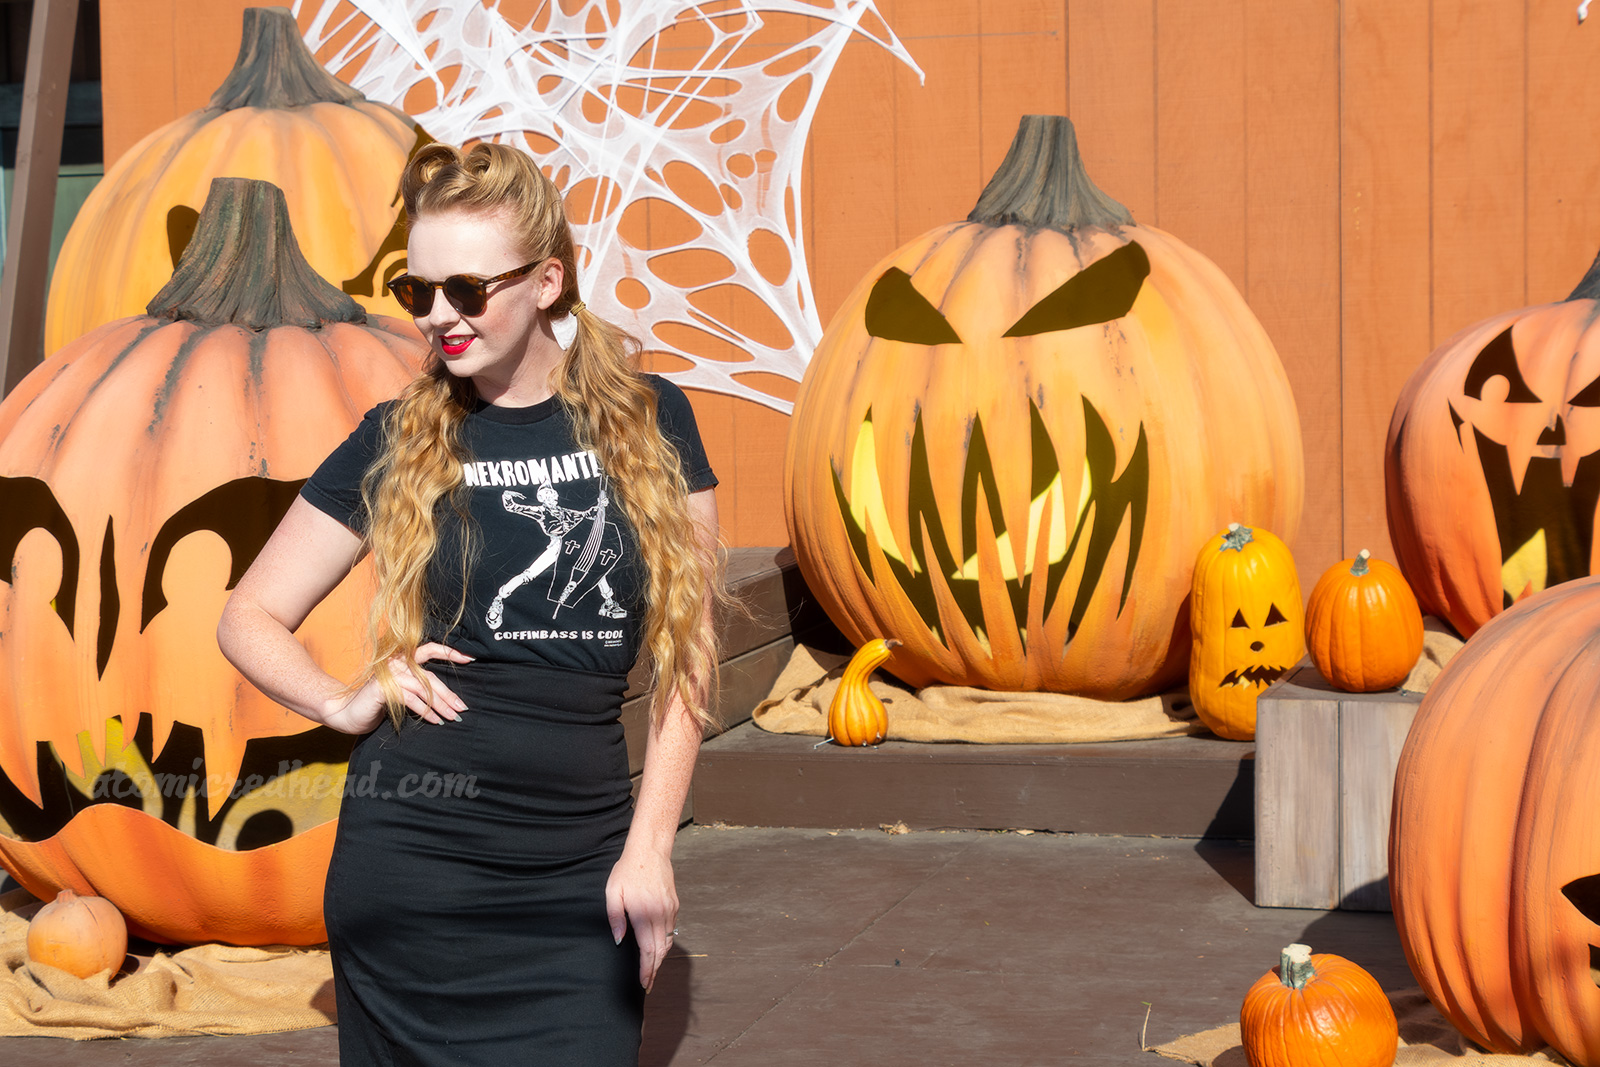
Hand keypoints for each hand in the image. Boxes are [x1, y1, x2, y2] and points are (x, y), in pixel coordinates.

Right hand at [323, 642, 473, 733]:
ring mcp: (390, 674)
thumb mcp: (402, 692)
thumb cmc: (377, 705)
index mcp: (402, 659)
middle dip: (449, 694)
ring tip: (452, 717)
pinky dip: (425, 711)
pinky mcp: (384, 687)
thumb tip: (450, 698)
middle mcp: (397, 662)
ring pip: (423, 688)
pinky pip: (412, 699)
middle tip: (462, 708)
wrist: (347, 714)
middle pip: (431, 677)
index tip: (470, 658)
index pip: (429, 649)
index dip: (449, 652)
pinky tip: (435, 720)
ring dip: (440, 705)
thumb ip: (419, 687)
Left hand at [605, 843, 677, 991]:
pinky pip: (671, 931)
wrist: (649, 851)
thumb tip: (618, 940)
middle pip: (660, 950)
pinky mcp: (674, 906)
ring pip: (668, 942)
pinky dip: (665, 944)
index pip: (648, 950)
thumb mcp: (613, 892)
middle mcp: (660, 914)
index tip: (644, 982)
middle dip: (654, 970)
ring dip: (660, 959)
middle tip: (648, 984)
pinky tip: (658, 949)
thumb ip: (615, 917)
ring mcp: (670, 910)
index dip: (646, 969)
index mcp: (643, 913)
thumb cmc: (627, 870)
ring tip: (652, 971)